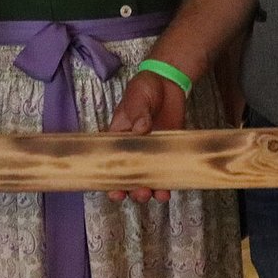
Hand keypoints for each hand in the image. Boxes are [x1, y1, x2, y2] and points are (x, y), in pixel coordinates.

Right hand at [105, 70, 187, 203]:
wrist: (169, 83)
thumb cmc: (145, 88)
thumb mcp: (138, 97)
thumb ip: (138, 113)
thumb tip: (141, 129)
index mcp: (118, 137)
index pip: (109, 162)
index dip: (109, 179)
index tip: (113, 191)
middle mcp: (133, 149)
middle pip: (127, 176)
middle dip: (130, 189)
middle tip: (137, 192)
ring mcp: (151, 152)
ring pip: (146, 179)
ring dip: (147, 190)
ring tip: (153, 194)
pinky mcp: (167, 151)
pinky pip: (164, 173)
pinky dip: (165, 184)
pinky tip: (167, 191)